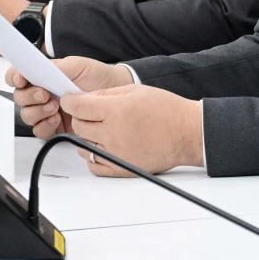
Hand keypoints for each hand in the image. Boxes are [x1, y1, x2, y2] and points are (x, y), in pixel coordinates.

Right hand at [7, 57, 132, 139]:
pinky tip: (56, 120)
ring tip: (55, 107)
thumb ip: (57, 67)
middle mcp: (41, 94)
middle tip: (45, 94)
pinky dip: (44, 126)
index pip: (18, 76)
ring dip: (37, 112)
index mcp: (43, 77)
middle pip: (20, 98)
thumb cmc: (96, 76)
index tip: (21, 79)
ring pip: (27, 115)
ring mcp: (46, 111)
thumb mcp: (79, 66)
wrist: (116, 91)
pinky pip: (39, 131)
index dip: (14, 77)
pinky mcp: (55, 127)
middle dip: (29, 96)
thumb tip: (37, 68)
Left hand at [59, 85, 203, 176]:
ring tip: (102, 130)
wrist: (188, 133)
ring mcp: (116, 153)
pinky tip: (104, 146)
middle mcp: (113, 133)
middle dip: (80, 117)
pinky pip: (93, 165)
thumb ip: (107, 94)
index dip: (70, 101)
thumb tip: (85, 99)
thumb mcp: (137, 91)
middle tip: (90, 114)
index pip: (78, 107)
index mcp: (117, 111)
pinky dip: (93, 156)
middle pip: (78, 126)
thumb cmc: (168, 111)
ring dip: (87, 137)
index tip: (70, 100)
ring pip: (82, 146)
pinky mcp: (120, 168)